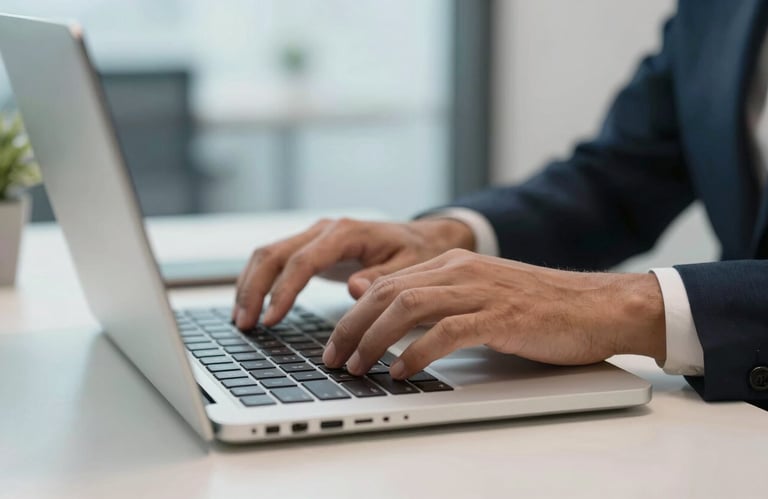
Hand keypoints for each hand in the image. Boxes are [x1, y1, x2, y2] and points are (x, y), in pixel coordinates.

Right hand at [233, 217, 474, 329]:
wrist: (422, 238)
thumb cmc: (416, 252)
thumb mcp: (409, 266)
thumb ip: (381, 278)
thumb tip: (354, 289)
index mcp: (345, 233)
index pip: (302, 261)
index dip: (283, 290)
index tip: (271, 319)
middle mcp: (324, 230)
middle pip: (274, 254)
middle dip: (254, 289)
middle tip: (245, 324)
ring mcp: (314, 237)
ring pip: (268, 255)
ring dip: (250, 285)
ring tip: (241, 320)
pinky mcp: (311, 248)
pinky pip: (276, 261)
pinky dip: (259, 282)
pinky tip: (252, 306)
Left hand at [322, 249, 666, 377]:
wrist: (597, 305)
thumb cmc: (539, 308)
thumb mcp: (480, 296)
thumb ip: (438, 300)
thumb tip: (391, 318)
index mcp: (453, 264)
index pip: (387, 283)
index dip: (353, 313)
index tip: (336, 342)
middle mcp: (461, 271)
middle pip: (388, 293)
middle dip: (352, 327)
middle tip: (334, 358)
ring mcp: (481, 291)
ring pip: (408, 307)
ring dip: (375, 339)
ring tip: (359, 366)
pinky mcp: (501, 316)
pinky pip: (447, 332)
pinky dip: (418, 352)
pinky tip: (403, 371)